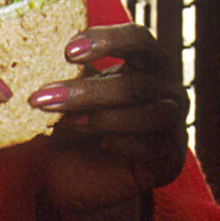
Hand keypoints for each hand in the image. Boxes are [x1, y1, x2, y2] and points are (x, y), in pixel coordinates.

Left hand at [32, 23, 190, 220]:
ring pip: (152, 113)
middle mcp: (167, 88)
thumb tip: (45, 68)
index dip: (107, 40)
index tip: (67, 52)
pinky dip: (127, 143)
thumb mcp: (70, 100)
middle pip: (138, 83)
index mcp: (146, 63)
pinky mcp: (172, 158)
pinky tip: (102, 145)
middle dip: (88, 92)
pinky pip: (156, 147)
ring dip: (105, 119)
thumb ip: (70, 82)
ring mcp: (175, 123)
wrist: (83, 181)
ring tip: (68, 125)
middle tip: (45, 98)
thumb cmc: (77, 129)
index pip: (138, 39)